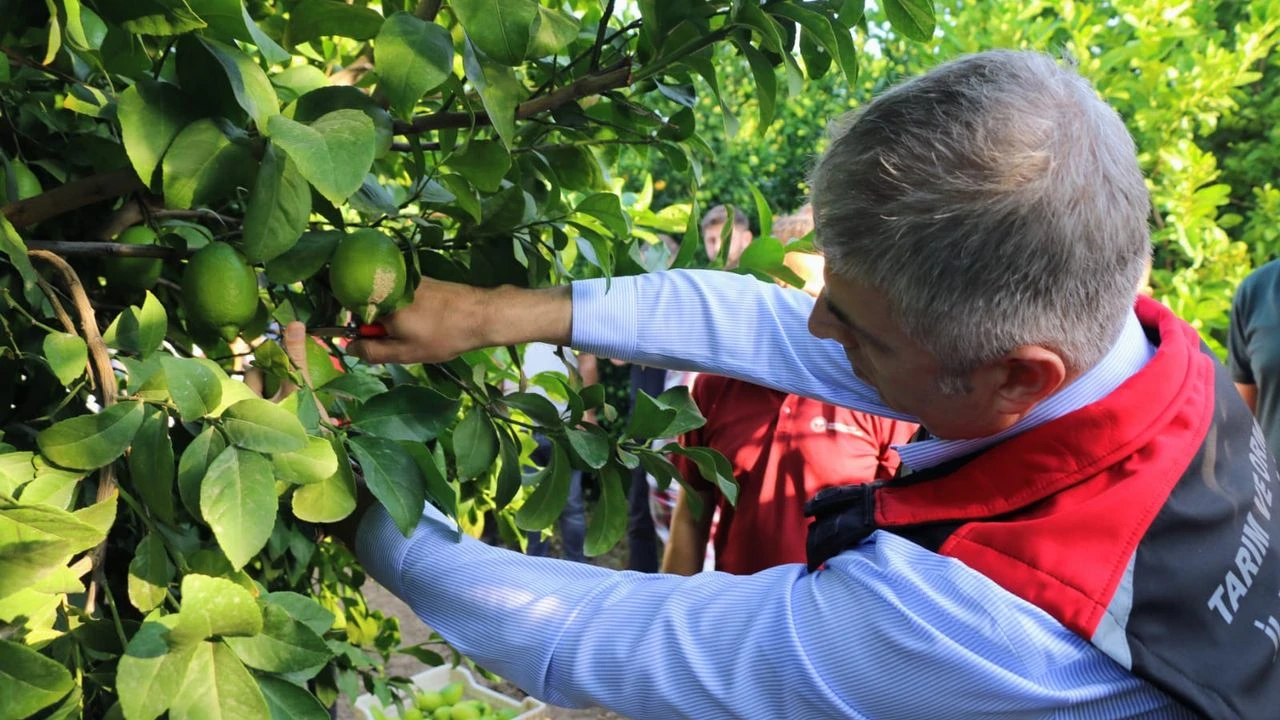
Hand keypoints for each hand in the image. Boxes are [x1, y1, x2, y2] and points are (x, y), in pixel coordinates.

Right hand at [347, 276, 572, 364]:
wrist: (481, 314)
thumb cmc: (443, 336)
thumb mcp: (405, 352)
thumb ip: (372, 351)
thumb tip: (347, 348)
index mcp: (382, 303)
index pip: (354, 317)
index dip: (363, 334)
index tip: (377, 345)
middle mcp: (390, 286)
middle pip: (372, 309)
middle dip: (382, 328)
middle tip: (406, 342)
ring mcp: (406, 280)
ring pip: (389, 304)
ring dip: (398, 320)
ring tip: (422, 332)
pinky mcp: (421, 280)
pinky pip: (403, 298)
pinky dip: (410, 311)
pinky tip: (430, 322)